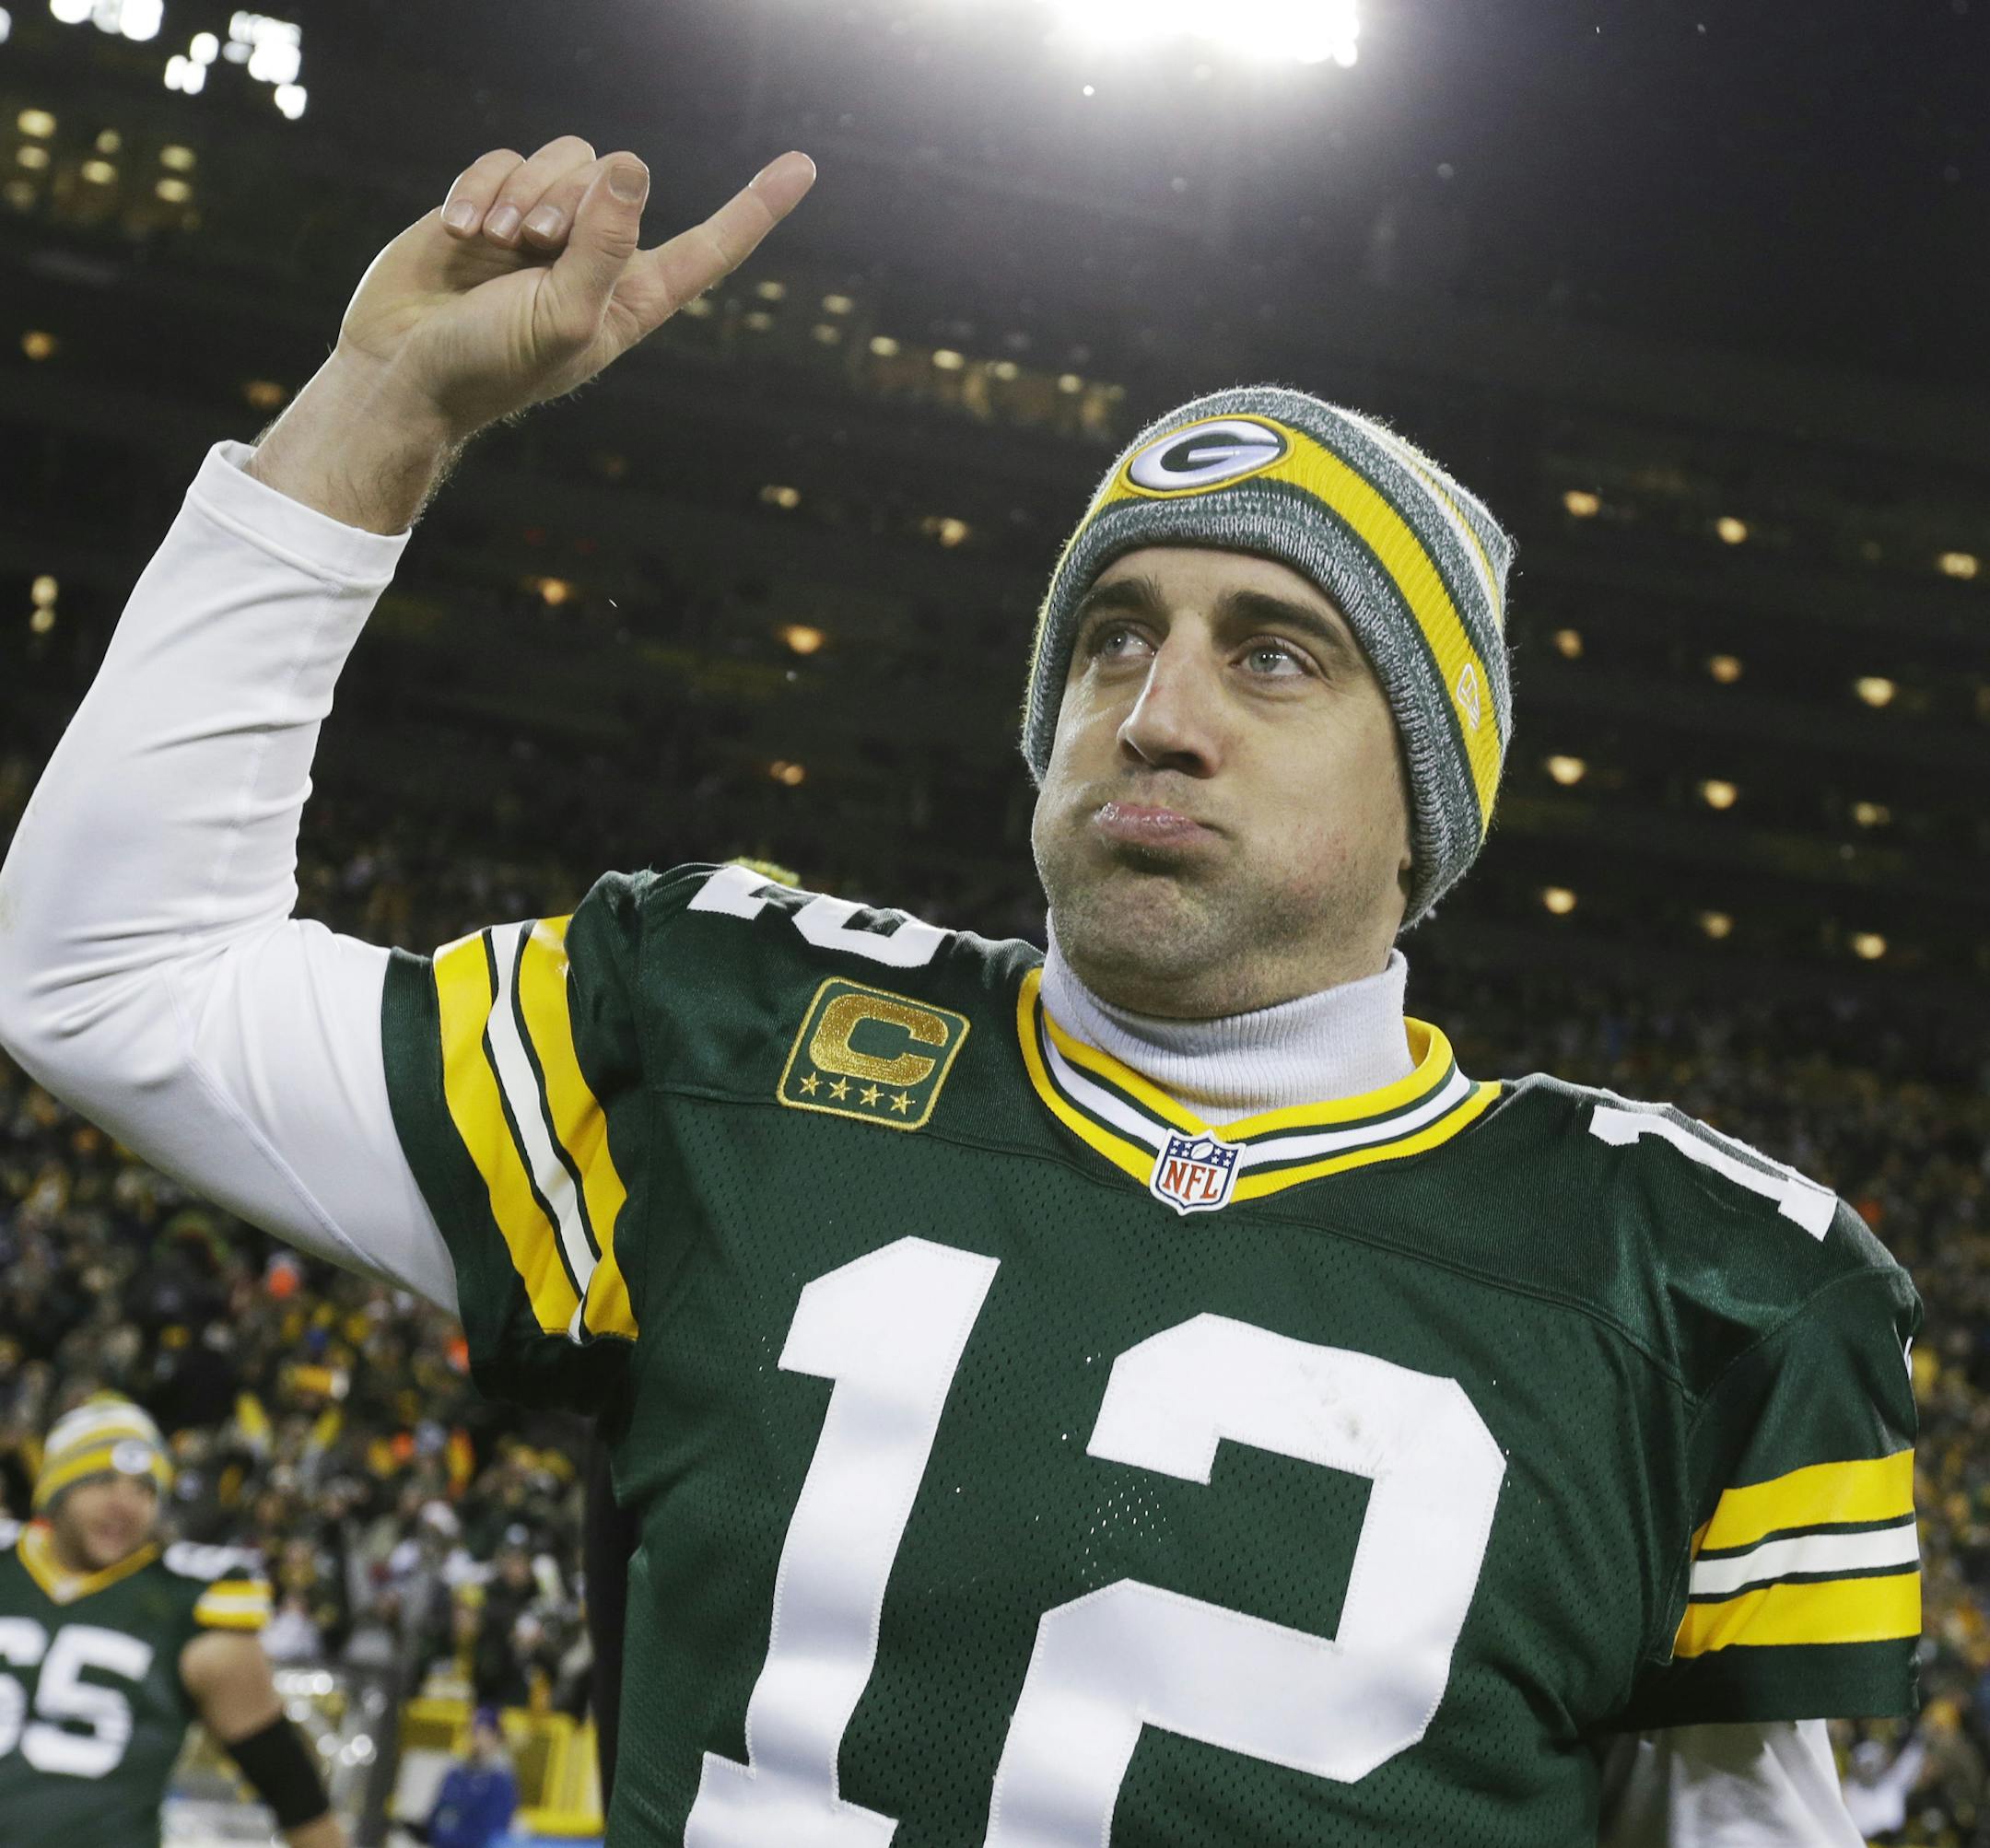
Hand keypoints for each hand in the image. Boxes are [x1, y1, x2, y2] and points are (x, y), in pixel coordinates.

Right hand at [335, 137, 815, 442]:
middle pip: (615, 179)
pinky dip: (480, 186)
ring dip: (524, 191)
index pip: (710, 248)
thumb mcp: (562, 316)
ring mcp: (541, 229)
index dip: (755, 208)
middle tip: (532, 243)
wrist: (401, 372)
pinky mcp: (489, 206)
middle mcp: (594, 257)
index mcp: (631, 298)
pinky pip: (502, 159)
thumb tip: (635, 167)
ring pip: (561, 159)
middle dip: (571, 199)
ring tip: (493, 240)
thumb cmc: (490, 367)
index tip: (804, 165)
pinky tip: (457, 228)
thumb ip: (605, 245)